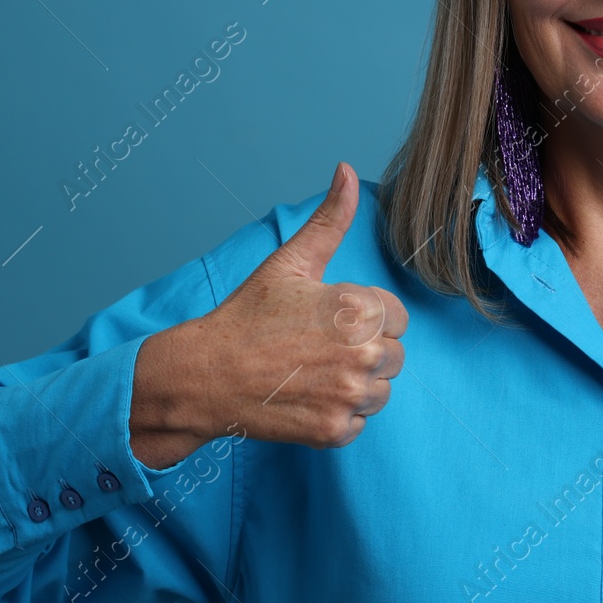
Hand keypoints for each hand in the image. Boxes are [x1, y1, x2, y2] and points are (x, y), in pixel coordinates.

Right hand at [131, 162, 407, 463]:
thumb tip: (348, 170)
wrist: (204, 375)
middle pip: (394, 355)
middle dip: (362, 350)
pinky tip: (306, 397)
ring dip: (354, 384)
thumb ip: (330, 219)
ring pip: (380, 390)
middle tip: (316, 347)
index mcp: (361, 309)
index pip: (398, 318)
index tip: (330, 320)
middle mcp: (364, 353)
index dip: (365, 317)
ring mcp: (350, 396)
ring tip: (311, 371)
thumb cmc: (248, 316)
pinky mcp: (336, 432)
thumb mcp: (291, 262)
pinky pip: (359, 422)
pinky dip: (338, 415)